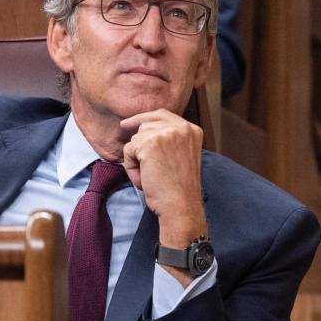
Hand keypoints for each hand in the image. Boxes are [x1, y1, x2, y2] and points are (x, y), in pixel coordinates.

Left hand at [117, 109, 207, 250]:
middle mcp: (181, 127)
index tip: (128, 124)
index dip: (144, 119)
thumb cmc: (179, 188)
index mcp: (192, 129)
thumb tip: (143, 129)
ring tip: (149, 176)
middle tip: (138, 161)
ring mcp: (166, 133)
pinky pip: (129, 150)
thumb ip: (171, 140)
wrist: (181, 206)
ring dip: (136, 158)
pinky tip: (144, 178)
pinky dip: (131, 167)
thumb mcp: (182, 155)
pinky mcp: (150, 143)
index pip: (162, 114)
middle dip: (138, 142)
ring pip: (136, 138)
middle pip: (146, 123)